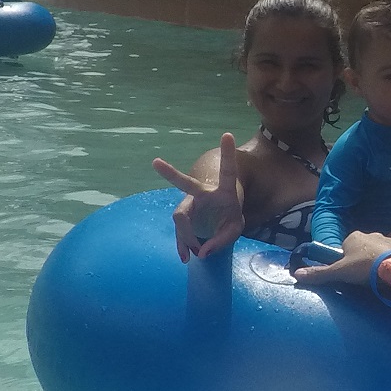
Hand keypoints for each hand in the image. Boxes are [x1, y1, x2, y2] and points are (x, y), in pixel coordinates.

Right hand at [151, 134, 244, 262]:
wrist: (218, 218)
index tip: (227, 134)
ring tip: (195, 254)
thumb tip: (202, 251)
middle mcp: (202, 193)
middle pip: (185, 184)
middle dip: (171, 174)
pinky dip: (183, 245)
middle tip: (155, 162)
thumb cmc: (230, 217)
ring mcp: (190, 204)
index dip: (228, 153)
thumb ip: (222, 240)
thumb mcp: (235, 229)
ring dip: (187, 238)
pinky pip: (179, 232)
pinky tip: (185, 257)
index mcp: (223, 190)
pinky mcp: (183, 217)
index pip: (227, 170)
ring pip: (180, 218)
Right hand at [292, 231, 390, 287]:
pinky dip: (387, 265)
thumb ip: (320, 274)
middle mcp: (370, 234)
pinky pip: (389, 257)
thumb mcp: (340, 273)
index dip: (343, 260)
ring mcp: (387, 240)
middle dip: (359, 261)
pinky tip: (387, 276)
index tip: (346, 273)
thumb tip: (297, 274)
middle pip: (360, 249)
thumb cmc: (366, 267)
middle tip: (360, 278)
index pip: (344, 247)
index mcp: (354, 236)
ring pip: (375, 252)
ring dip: (374, 263)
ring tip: (375, 279)